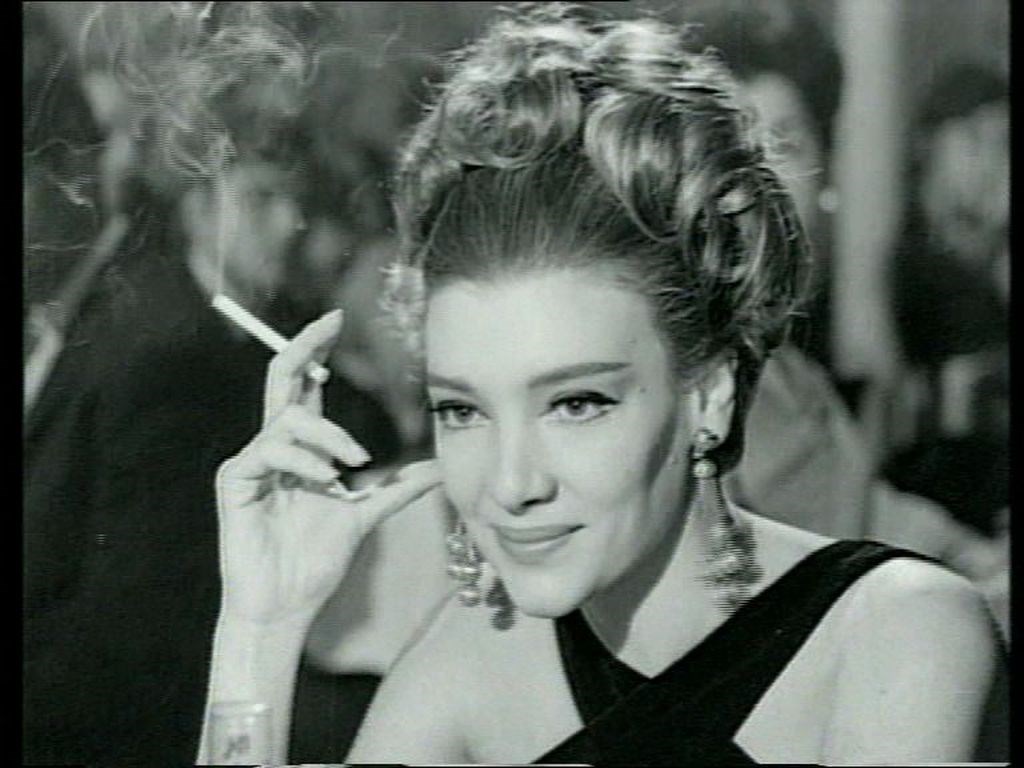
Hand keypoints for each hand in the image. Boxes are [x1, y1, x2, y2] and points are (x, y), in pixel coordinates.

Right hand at [215, 309, 441, 624]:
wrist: (285, 605)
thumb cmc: (315, 561)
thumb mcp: (365, 515)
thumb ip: (397, 488)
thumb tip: (438, 467)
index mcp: (302, 449)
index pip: (307, 386)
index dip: (318, 350)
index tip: (338, 320)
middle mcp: (274, 447)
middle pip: (283, 379)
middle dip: (306, 346)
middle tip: (331, 323)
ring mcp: (252, 461)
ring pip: (288, 418)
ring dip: (327, 435)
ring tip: (351, 466)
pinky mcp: (235, 480)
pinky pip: (268, 449)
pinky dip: (303, 459)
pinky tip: (327, 480)